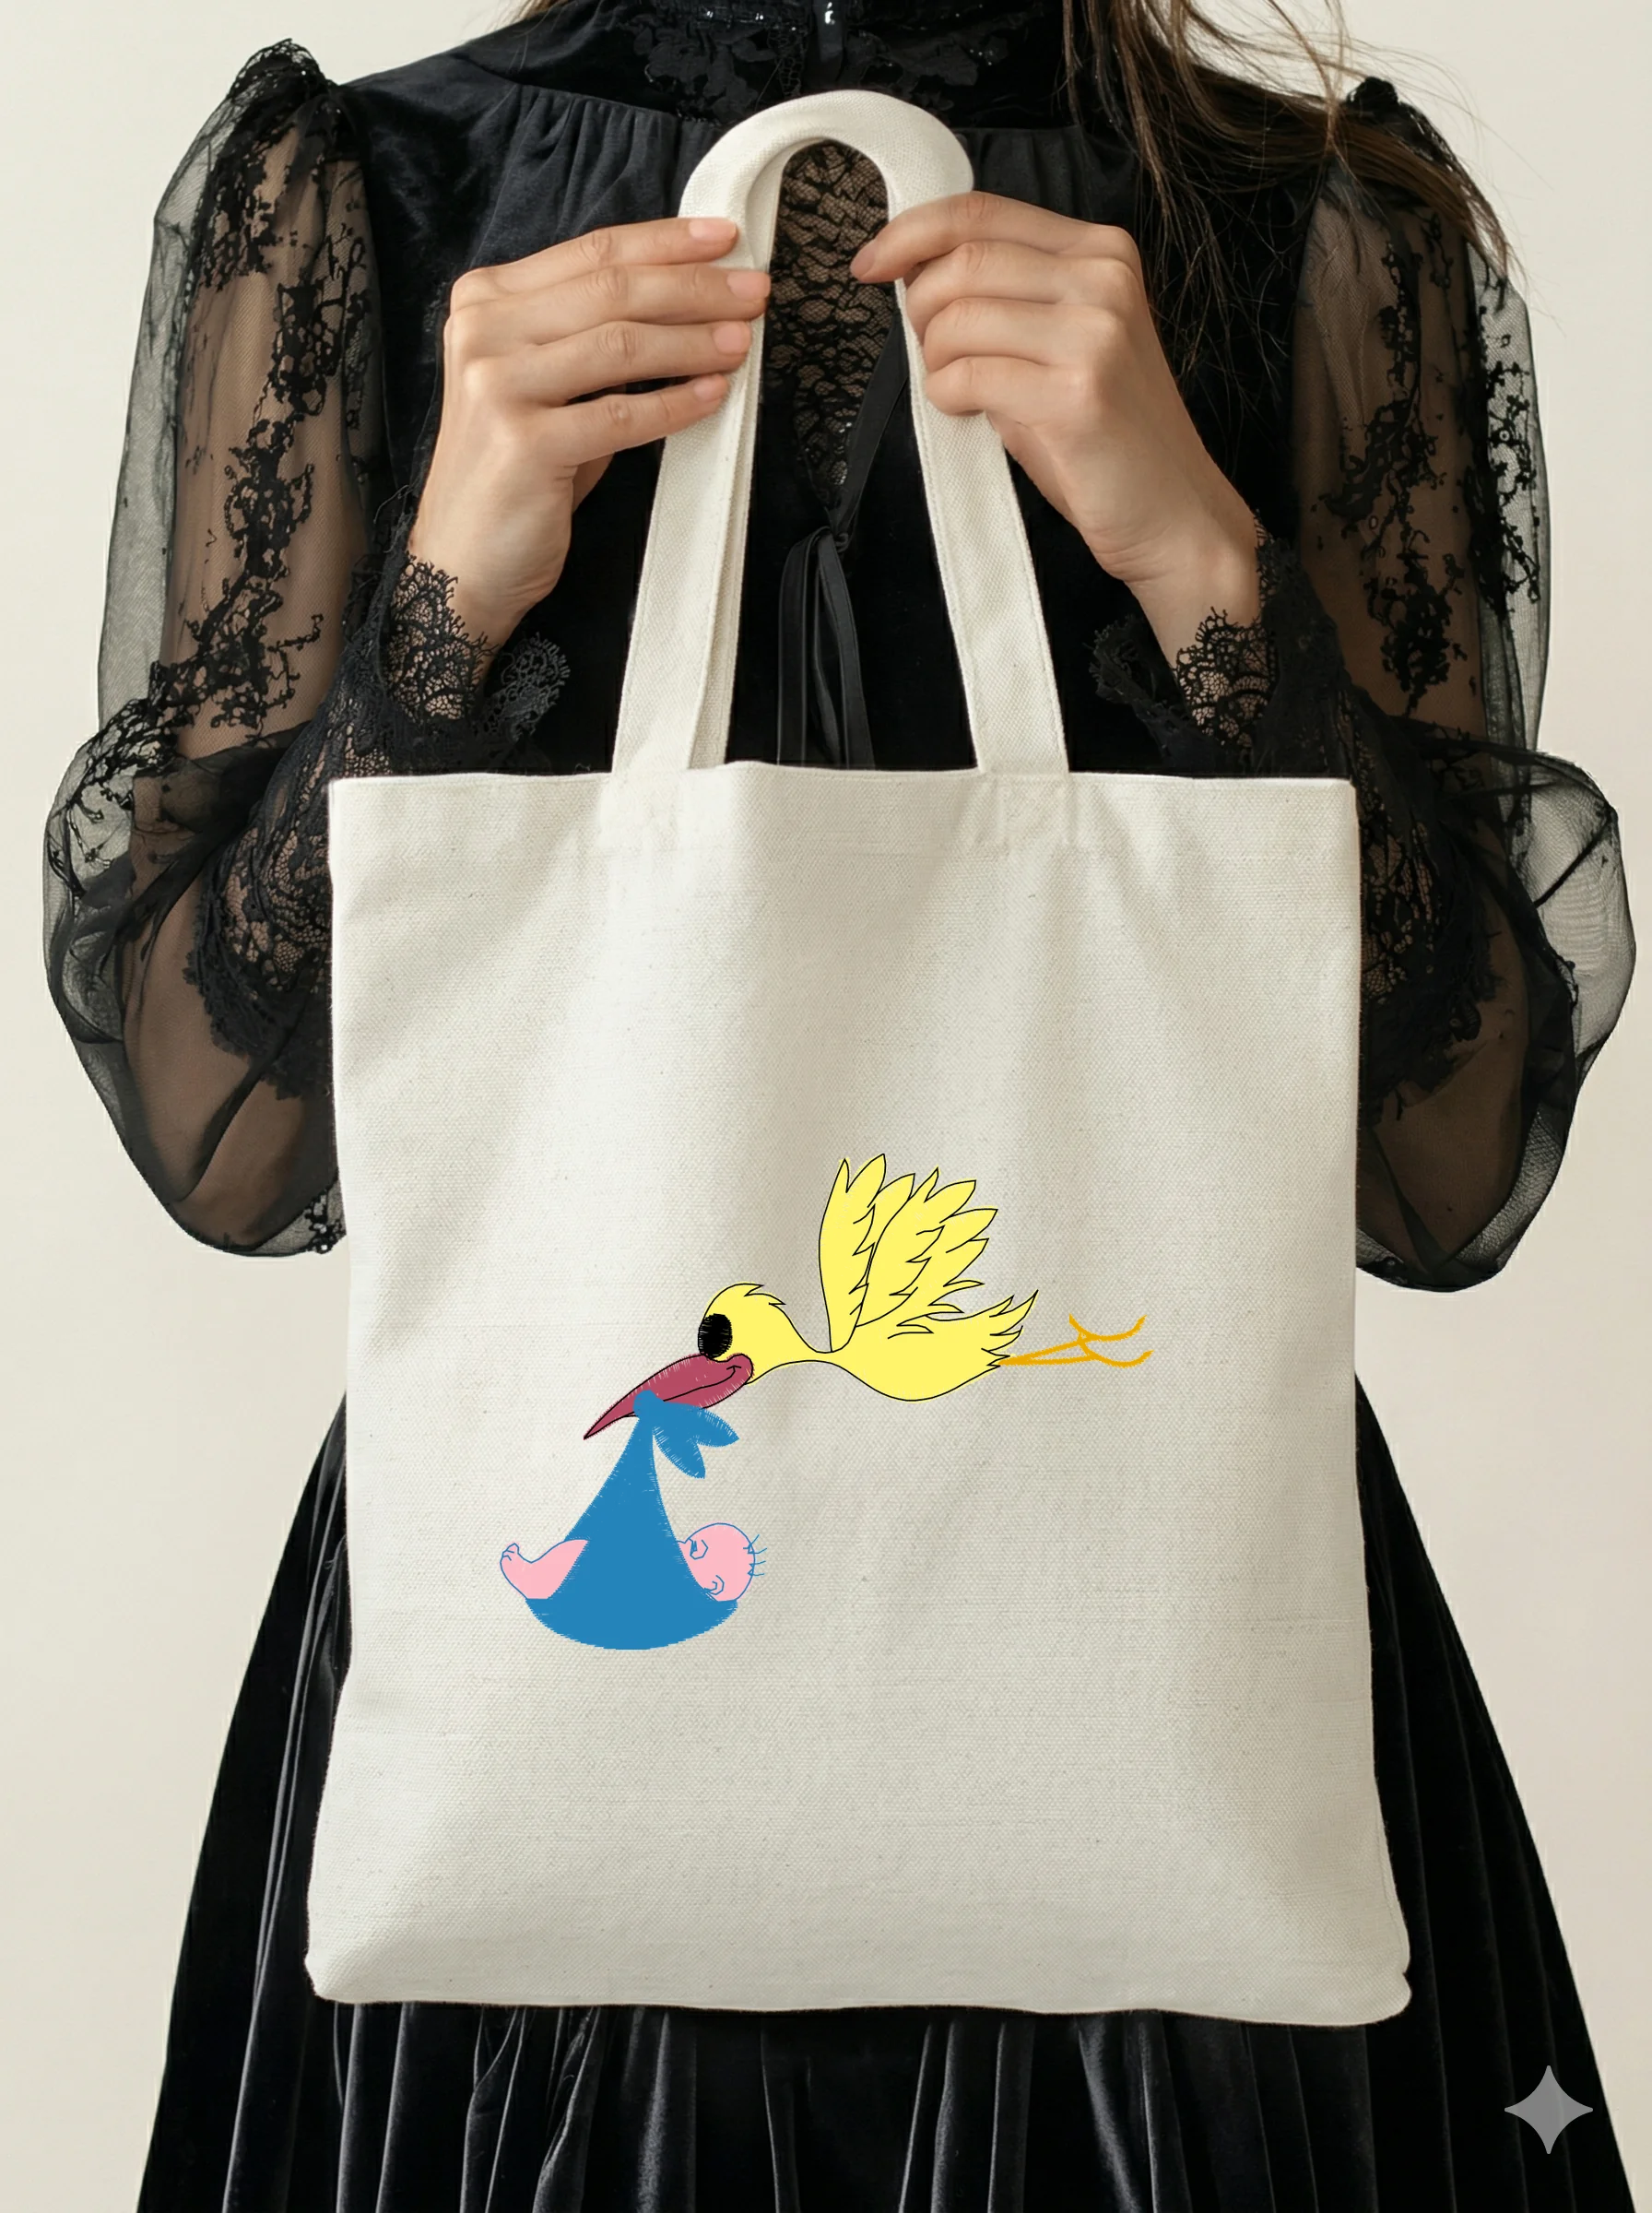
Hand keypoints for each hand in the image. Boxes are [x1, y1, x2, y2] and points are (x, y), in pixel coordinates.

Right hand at [408, 216, 770, 647]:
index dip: (665, 242)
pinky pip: (620, 415)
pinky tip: (713, 396)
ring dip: (692, 341)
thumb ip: (592, 336)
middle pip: (610, 290)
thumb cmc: (518, 474)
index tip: (727, 239)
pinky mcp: (523, 444)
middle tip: (754, 292)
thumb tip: (687, 299)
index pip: (591, 254)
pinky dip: (674, 406)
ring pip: (619, 344)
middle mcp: (483, 331)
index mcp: (485, 300)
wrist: (463, 561)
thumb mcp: (547, 386)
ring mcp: (497, 385)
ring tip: (742, 343)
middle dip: (694, 287)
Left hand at [851, 193, 1261, 660]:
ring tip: (957, 390)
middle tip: (929, 353)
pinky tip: (969, 412)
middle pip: (963, 260)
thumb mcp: (1064, 343)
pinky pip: (969, 376)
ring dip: (935, 359)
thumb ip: (1009, 299)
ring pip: (959, 317)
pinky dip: (948, 396)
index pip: (982, 212)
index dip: (911, 232)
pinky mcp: (1075, 394)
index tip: (870, 263)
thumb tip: (919, 274)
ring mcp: (1094, 334)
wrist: (1171, 512)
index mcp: (1100, 252)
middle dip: (920, 308)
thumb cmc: (1104, 436)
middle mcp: (1102, 279)